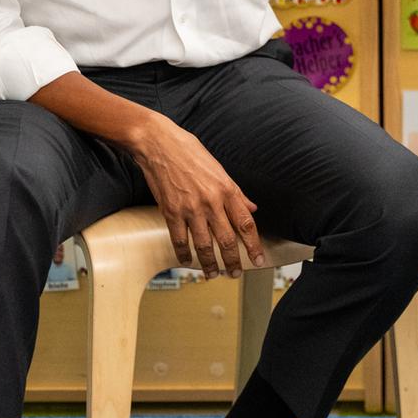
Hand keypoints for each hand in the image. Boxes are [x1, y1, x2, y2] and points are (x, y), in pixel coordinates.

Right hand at [127, 116, 264, 278]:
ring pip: (204, 245)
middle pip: (227, 240)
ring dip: (210, 263)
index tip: (258, 259)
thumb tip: (252, 208)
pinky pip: (179, 239)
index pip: (246, 223)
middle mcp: (211, 201)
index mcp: (227, 189)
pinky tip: (188, 261)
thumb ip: (237, 193)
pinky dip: (184, 254)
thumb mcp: (220, 169)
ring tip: (214, 274)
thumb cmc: (190, 153)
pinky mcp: (171, 211)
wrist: (159, 144)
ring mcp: (190, 208)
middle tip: (236, 273)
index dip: (254, 245)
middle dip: (233, 261)